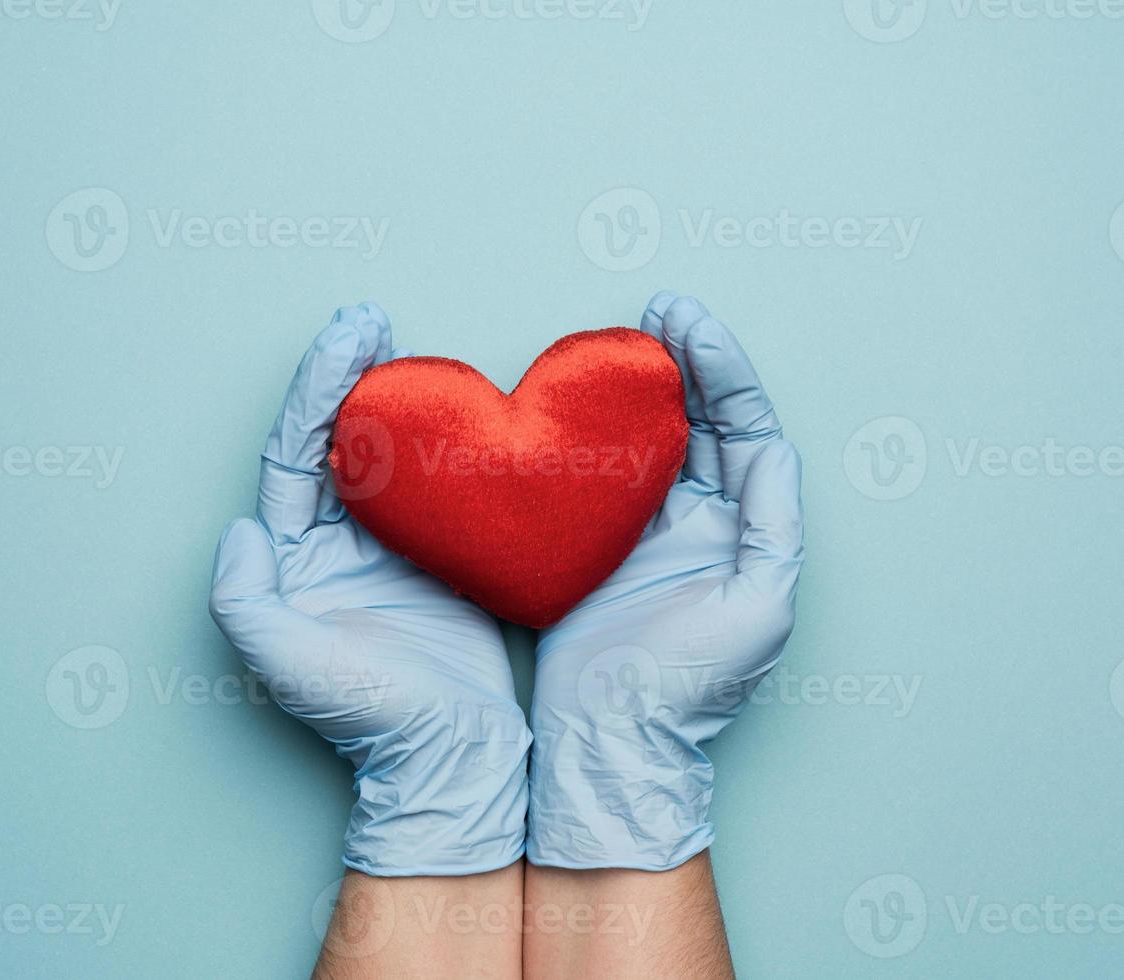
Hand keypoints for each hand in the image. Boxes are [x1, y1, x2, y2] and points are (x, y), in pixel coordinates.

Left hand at [209, 304, 530, 876]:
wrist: (450, 754)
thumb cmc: (369, 717)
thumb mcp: (287, 666)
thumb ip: (246, 601)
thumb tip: (241, 531)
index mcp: (295, 557)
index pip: (298, 453)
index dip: (319, 387)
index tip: (351, 335)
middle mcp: (338, 542)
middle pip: (339, 440)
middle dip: (352, 376)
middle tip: (375, 321)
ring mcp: (392, 547)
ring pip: (390, 456)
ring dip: (400, 401)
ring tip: (412, 349)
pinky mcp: (443, 556)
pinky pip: (439, 488)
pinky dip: (448, 446)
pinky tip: (464, 414)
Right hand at [526, 291, 803, 870]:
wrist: (609, 735)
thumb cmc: (689, 684)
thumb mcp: (760, 608)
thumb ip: (773, 525)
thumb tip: (771, 450)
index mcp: (744, 530)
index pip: (742, 431)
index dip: (723, 373)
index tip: (691, 325)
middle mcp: (700, 519)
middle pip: (699, 421)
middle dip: (686, 362)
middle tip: (660, 310)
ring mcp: (646, 527)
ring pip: (652, 438)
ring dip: (645, 385)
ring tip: (630, 334)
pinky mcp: (595, 539)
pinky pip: (601, 471)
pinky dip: (598, 430)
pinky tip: (585, 397)